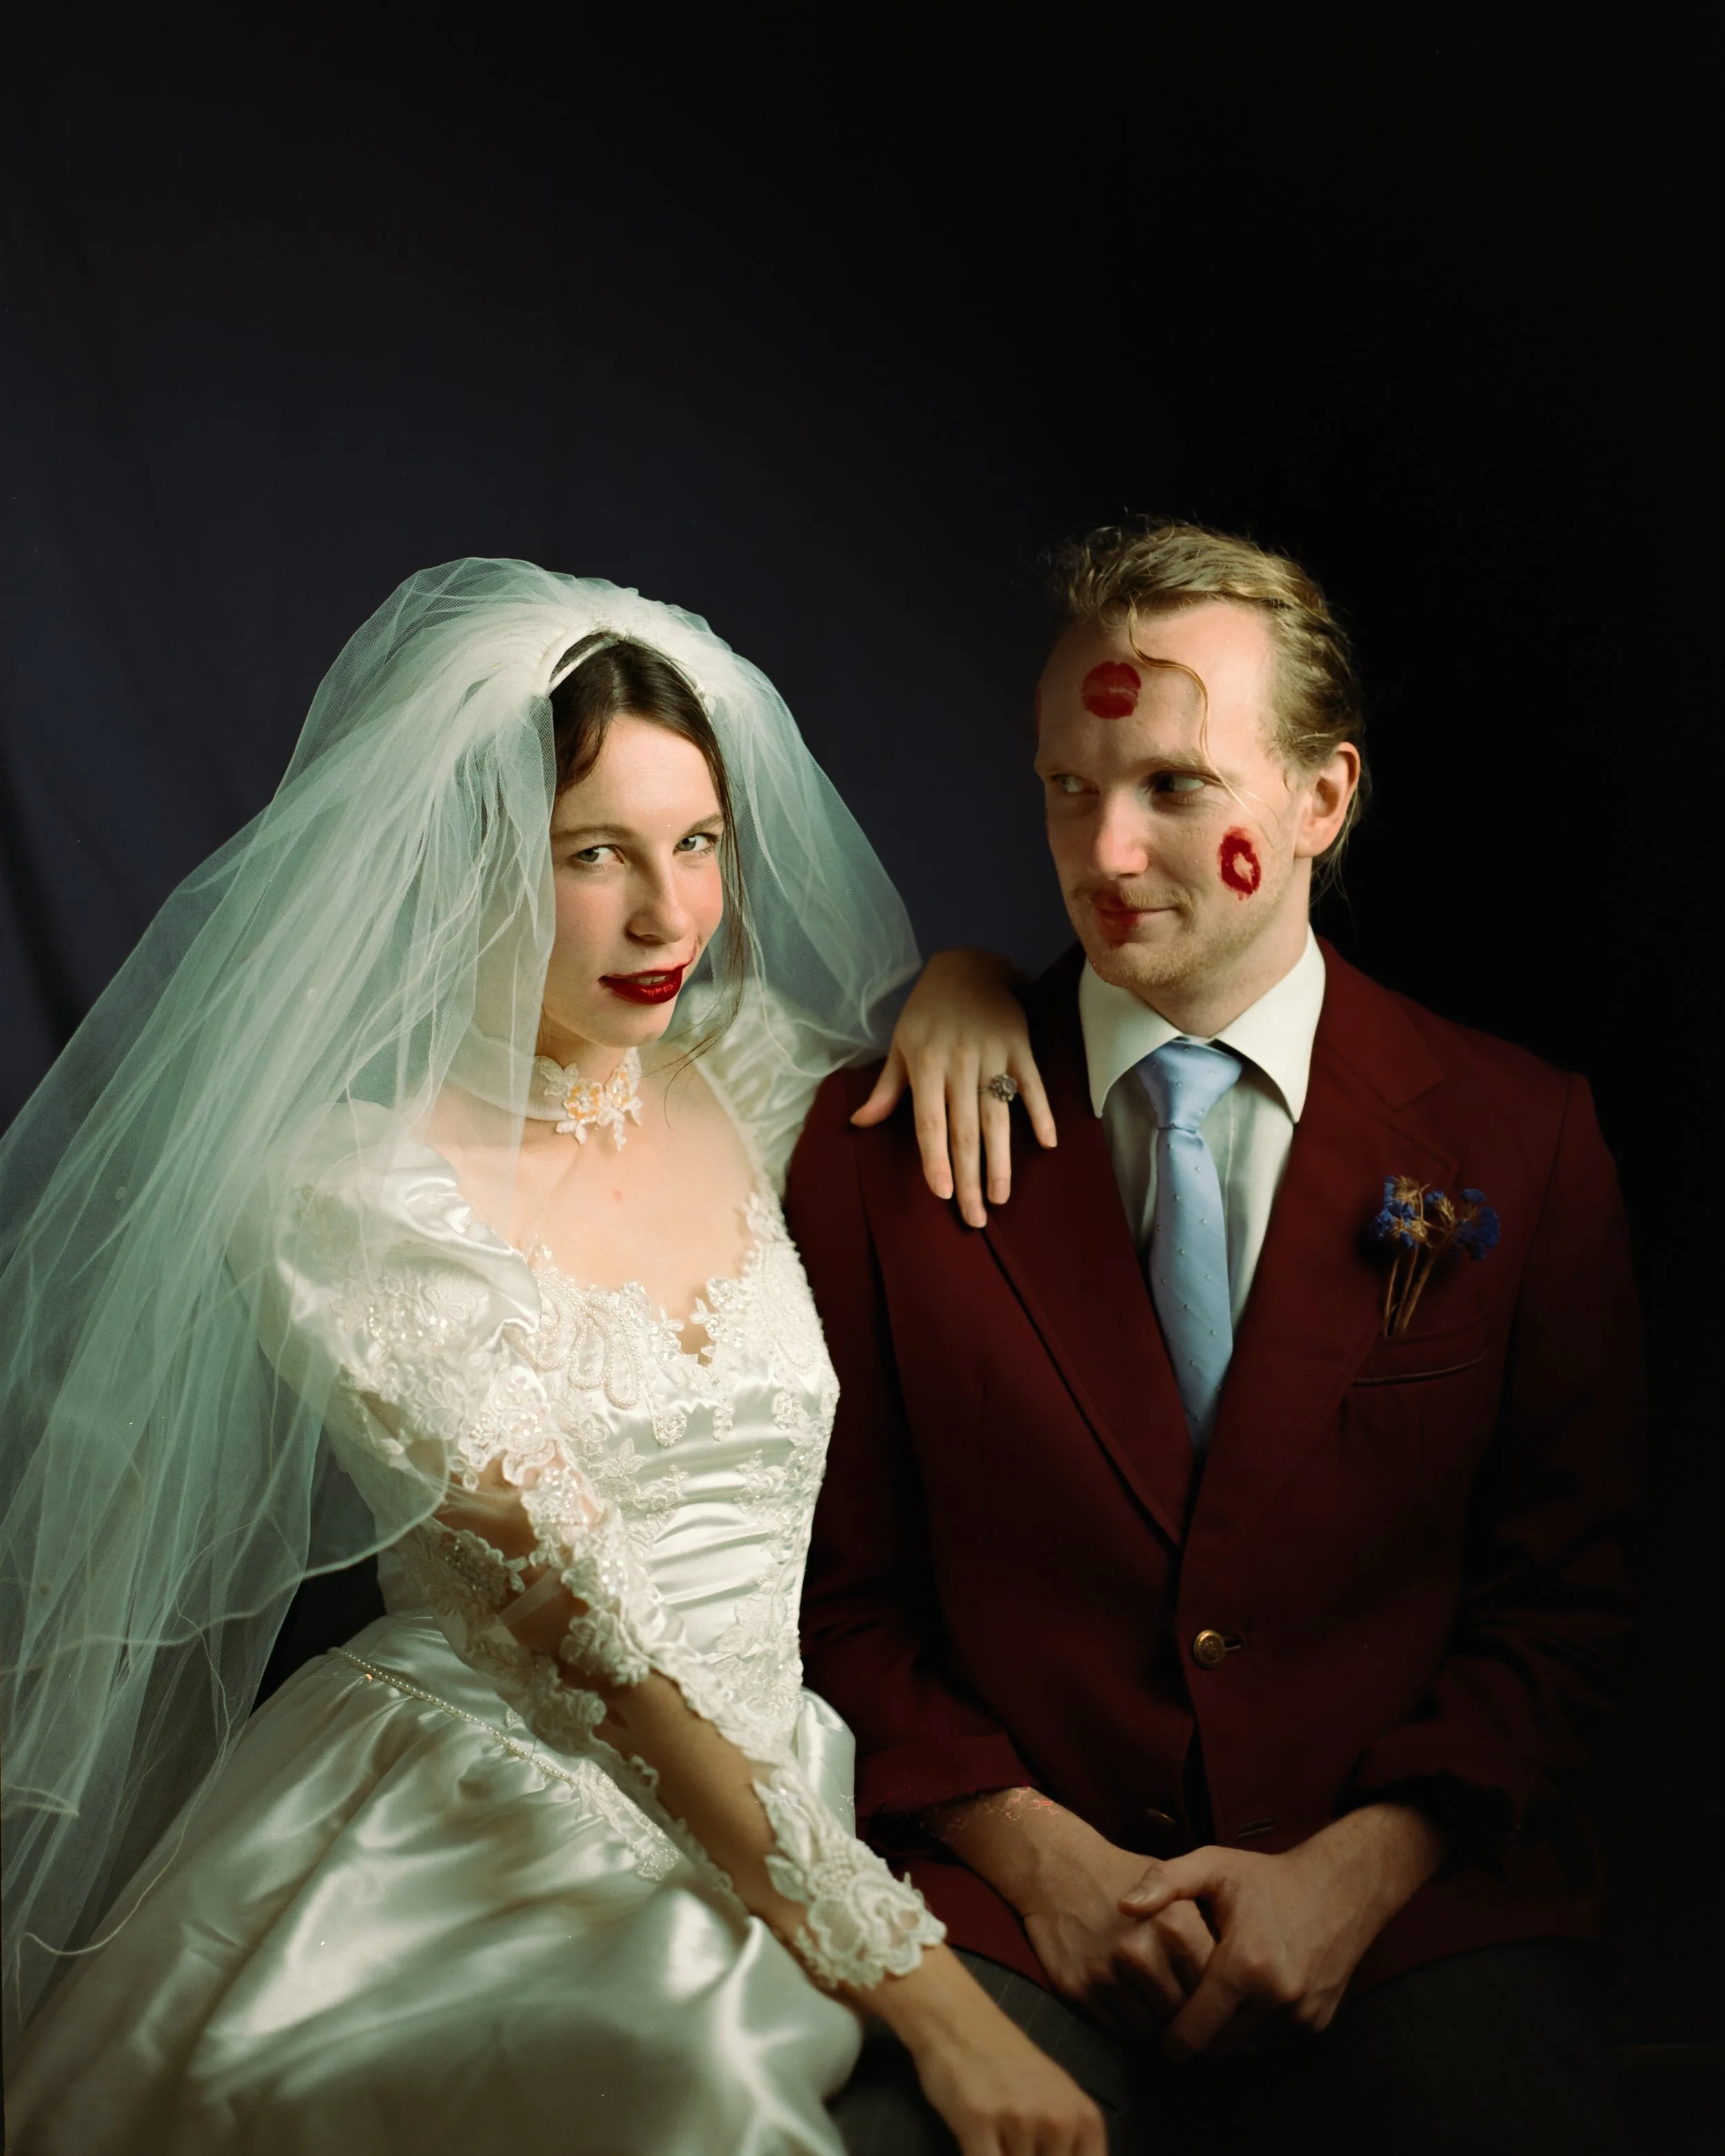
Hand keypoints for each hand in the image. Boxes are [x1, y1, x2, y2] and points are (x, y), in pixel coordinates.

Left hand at [852, 947, 1054, 1227]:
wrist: (967, 966)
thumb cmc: (927, 1012)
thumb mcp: (901, 1045)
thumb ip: (886, 1089)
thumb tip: (859, 1124)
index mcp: (926, 1064)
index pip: (930, 1122)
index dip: (935, 1159)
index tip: (942, 1194)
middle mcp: (959, 1063)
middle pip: (965, 1130)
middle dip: (969, 1177)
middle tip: (975, 1217)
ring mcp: (993, 1055)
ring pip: (998, 1116)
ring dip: (1001, 1160)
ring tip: (1000, 1196)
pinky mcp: (1020, 1046)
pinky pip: (1032, 1085)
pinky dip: (1040, 1113)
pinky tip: (1047, 1144)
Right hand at [869, 1943, 1105, 2155]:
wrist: (958, 2020)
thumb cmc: (1006, 2063)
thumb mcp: (1054, 2101)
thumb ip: (1067, 2144)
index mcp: (1085, 2119)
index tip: (1040, 2150)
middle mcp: (1059, 2120)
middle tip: (1011, 2138)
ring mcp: (1020, 2120)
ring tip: (994, 2135)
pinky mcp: (978, 2120)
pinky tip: (975, 2143)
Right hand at [1024, 1847, 1214, 2036]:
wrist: (1056, 1867)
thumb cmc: (1121, 1875)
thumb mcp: (1172, 1883)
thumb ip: (1205, 1927)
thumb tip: (1240, 1977)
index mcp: (1174, 1923)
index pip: (1214, 1988)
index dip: (1223, 2000)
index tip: (1225, 2008)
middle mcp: (1141, 1952)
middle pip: (1185, 2015)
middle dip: (1196, 2023)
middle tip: (1202, 2027)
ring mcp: (1107, 1975)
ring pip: (1154, 2031)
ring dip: (1166, 2034)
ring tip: (1175, 2028)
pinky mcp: (1079, 1990)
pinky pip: (1120, 2031)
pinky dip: (1135, 2032)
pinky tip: (1142, 2017)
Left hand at [1122, 1803, 1445, 2060]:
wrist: (1340, 1890)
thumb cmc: (1267, 1878)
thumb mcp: (1213, 1866)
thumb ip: (1164, 1882)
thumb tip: (1123, 1906)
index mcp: (1246, 1963)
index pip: (1195, 2030)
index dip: (1170, 2036)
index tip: (1157, 2029)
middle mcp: (1277, 1998)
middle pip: (1218, 2049)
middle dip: (1194, 2040)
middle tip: (1175, 2023)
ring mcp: (1300, 2015)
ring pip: (1244, 2051)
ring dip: (1223, 2040)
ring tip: (1205, 2012)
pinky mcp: (1316, 2024)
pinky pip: (1270, 2044)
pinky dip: (1251, 2034)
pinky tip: (1238, 2005)